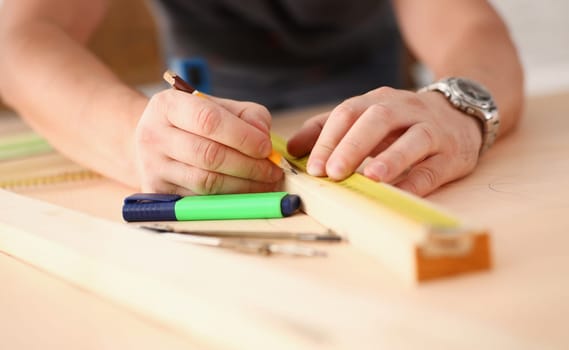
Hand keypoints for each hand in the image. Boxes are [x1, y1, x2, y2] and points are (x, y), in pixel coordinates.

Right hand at [134, 89, 282, 194]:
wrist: (155, 141)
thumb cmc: (194, 122)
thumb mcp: (218, 107)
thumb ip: (248, 115)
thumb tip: (264, 136)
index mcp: (168, 105)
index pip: (209, 120)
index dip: (243, 136)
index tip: (266, 147)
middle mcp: (153, 135)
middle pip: (209, 155)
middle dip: (248, 165)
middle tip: (273, 170)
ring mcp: (153, 167)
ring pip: (205, 182)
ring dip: (243, 185)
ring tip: (266, 182)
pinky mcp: (157, 192)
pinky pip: (200, 200)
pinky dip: (229, 198)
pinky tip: (247, 193)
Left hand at [287, 87, 482, 195]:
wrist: (460, 114)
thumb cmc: (401, 122)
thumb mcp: (365, 117)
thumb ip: (328, 129)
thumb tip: (291, 148)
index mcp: (377, 101)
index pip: (348, 112)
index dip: (328, 138)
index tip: (312, 166)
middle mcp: (405, 110)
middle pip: (377, 120)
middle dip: (352, 145)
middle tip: (332, 172)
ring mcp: (432, 130)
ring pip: (413, 139)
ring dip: (391, 158)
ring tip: (370, 177)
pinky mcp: (452, 154)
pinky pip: (434, 169)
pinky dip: (417, 182)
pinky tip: (400, 193)